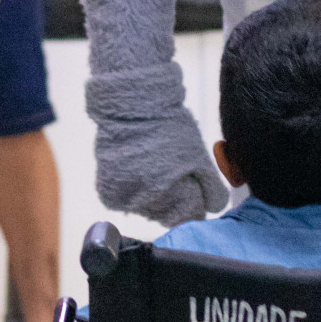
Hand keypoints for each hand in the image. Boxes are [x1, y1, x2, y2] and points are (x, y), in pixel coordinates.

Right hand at [94, 105, 228, 225]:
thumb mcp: (200, 157)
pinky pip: (126, 202)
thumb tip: (213, 209)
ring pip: (146, 209)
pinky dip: (132, 191)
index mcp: (167, 194)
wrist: (131, 105)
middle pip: (166, 215)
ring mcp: (122, 199)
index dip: (194, 201)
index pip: (188, 216)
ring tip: (152, 165)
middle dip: (173, 198)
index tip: (191, 185)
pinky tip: (136, 169)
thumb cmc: (169, 127)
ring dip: (152, 195)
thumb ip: (212, 189)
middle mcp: (141, 202)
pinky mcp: (107, 193)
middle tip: (169, 170)